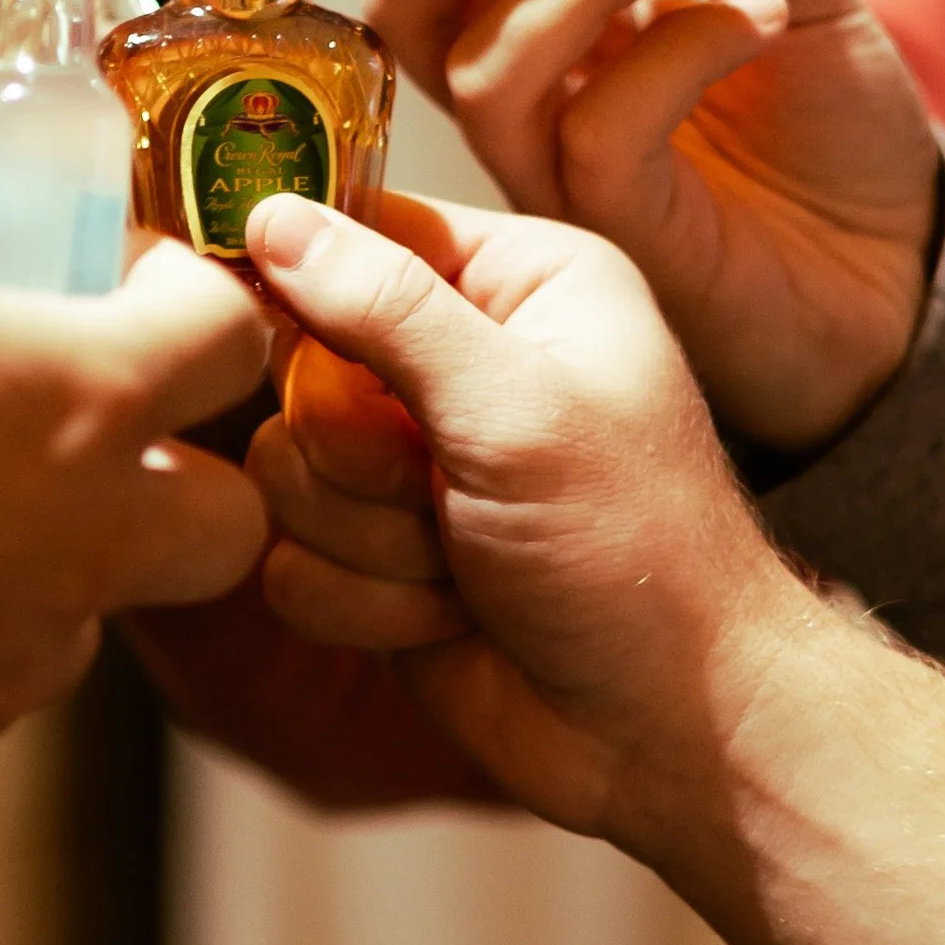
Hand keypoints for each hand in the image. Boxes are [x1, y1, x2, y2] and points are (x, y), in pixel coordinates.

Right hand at [0, 226, 272, 847]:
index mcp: (77, 397)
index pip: (228, 336)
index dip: (196, 293)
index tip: (133, 276)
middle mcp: (83, 540)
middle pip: (230, 520)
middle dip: (192, 472)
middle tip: (91, 429)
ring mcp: (18, 658)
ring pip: (92, 609)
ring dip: (48, 559)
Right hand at [240, 189, 815, 849]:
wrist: (670, 729)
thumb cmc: (638, 553)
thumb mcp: (517, 406)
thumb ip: (386, 308)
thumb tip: (274, 215)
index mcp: (522, 285)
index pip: (358, 231)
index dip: (308, 283)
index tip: (301, 340)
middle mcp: (463, 363)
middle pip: (299, 364)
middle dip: (360, 457)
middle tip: (444, 494)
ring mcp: (413, 468)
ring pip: (286, 472)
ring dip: (370, 540)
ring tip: (466, 567)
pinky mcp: (379, 560)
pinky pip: (289, 560)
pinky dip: (367, 604)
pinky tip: (450, 619)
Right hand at [369, 0, 937, 448]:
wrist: (909, 266)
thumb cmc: (835, 131)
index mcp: (548, 22)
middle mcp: (530, 97)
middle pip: (410, 9)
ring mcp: (559, 173)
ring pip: (493, 71)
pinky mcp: (613, 233)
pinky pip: (602, 132)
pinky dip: (676, 54)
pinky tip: (759, 21)